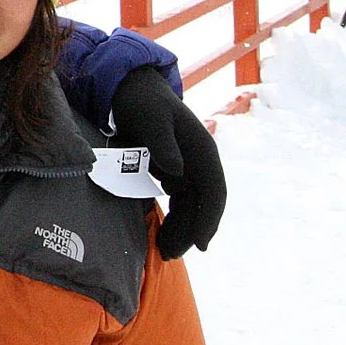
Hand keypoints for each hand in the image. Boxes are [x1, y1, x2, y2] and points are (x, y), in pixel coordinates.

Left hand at [109, 67, 224, 259]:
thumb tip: (177, 172)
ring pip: (191, 207)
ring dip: (181, 229)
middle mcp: (200, 163)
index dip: (209, 220)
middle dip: (191, 232)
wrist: (131, 89)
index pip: (214, 192)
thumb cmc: (143, 102)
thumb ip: (162, 144)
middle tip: (171, 254)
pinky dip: (172, 218)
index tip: (201, 245)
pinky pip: (178, 202)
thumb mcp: (150, 119)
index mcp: (204, 151)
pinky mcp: (173, 172)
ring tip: (164, 251)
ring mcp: (188, 168)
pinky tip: (161, 234)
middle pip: (203, 206)